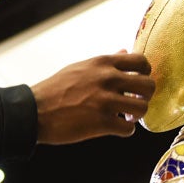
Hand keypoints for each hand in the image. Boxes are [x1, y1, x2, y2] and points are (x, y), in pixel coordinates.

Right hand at [30, 52, 154, 143]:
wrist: (34, 111)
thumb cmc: (55, 89)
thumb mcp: (80, 68)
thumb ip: (106, 62)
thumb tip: (124, 52)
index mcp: (103, 63)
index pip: (141, 61)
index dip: (145, 74)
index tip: (138, 83)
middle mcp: (107, 79)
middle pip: (148, 85)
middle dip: (145, 96)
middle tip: (135, 103)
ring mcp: (105, 101)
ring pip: (142, 108)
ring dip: (137, 115)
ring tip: (125, 117)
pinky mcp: (101, 123)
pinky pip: (129, 129)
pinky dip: (125, 130)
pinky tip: (115, 128)